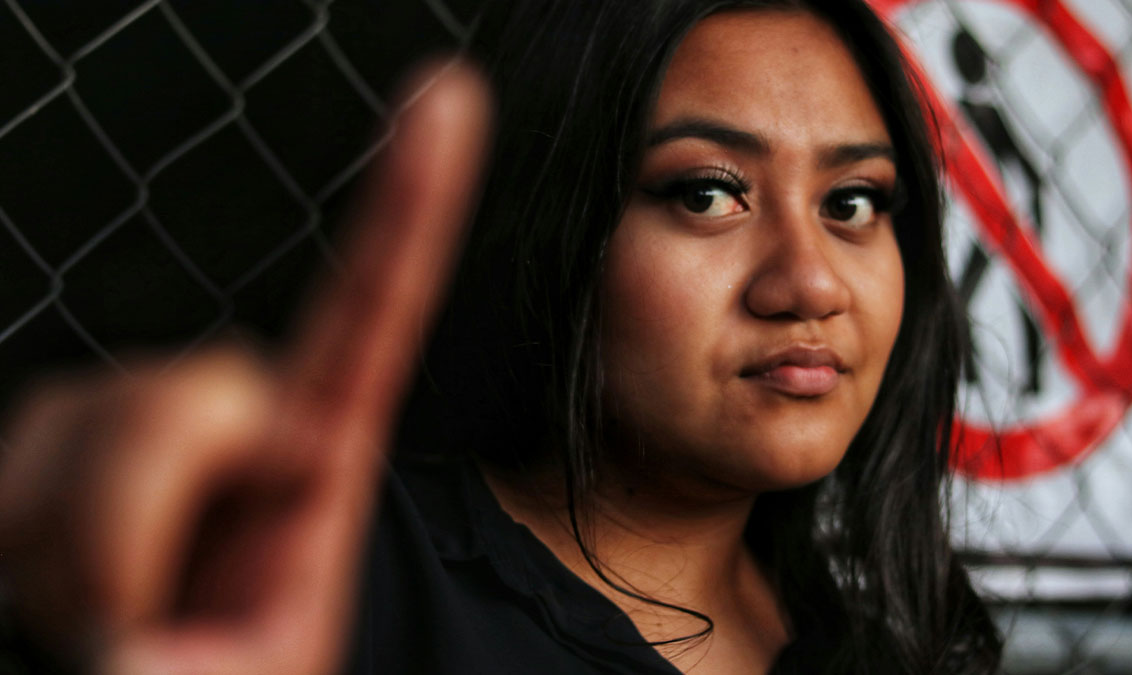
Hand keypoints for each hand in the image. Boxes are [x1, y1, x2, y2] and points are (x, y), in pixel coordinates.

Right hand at [0, 61, 490, 674]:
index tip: (446, 104)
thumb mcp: (254, 673)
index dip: (408, 208)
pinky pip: (17, 456)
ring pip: (84, 411)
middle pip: (195, 384)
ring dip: (86, 538)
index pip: (371, 312)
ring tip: (118, 618)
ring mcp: (141, 441)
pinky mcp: (61, 460)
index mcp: (322, 464)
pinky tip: (67, 591)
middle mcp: (237, 433)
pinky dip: (31, 534)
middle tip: (154, 613)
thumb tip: (146, 596)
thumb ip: (208, 633)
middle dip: (163, 497)